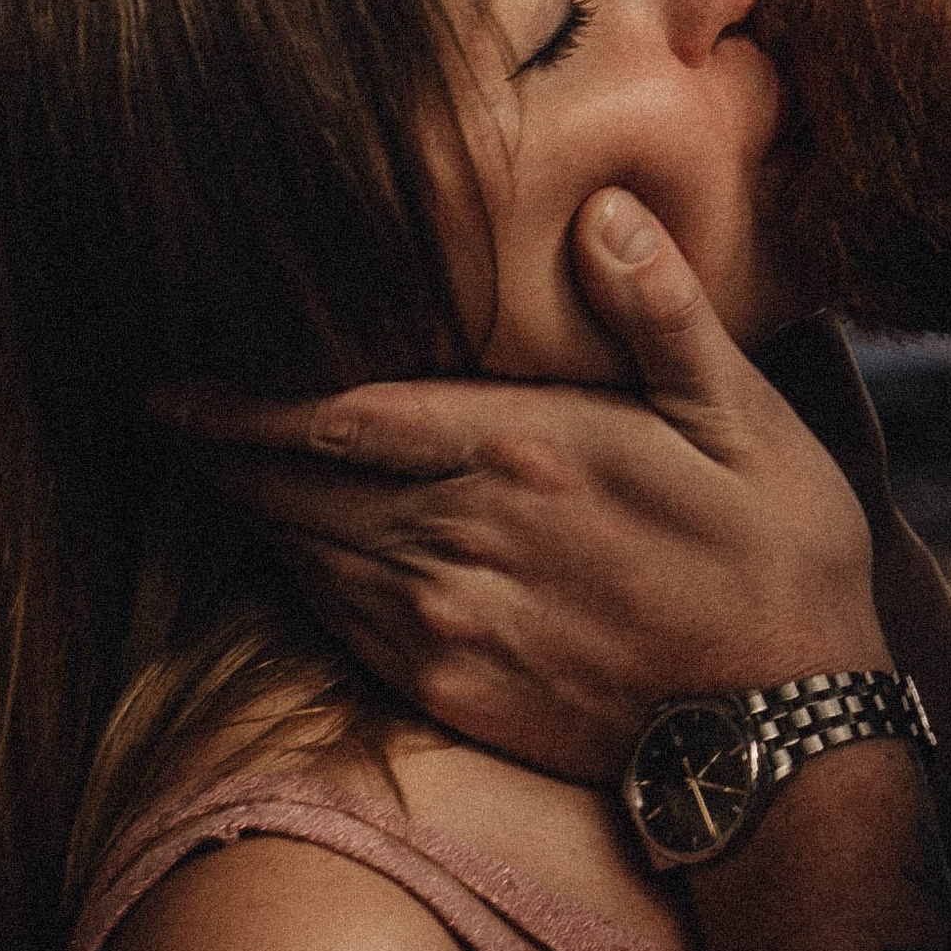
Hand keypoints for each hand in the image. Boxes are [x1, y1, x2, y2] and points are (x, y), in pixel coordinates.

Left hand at [158, 190, 886, 779]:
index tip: (170, 381)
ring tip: (213, 466)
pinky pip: (339, 623)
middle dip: (224, 454)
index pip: (341, 420)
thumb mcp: (744, 419)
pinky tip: (296, 549)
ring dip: (256, 513)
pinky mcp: (450, 691)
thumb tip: (600, 211)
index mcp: (522, 457)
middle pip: (296, 493)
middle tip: (165, 412)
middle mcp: (462, 543)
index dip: (243, 405)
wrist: (784, 740)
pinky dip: (302, 576)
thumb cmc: (775, 560)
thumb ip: (660, 312)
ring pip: (307, 557)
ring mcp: (447, 627)